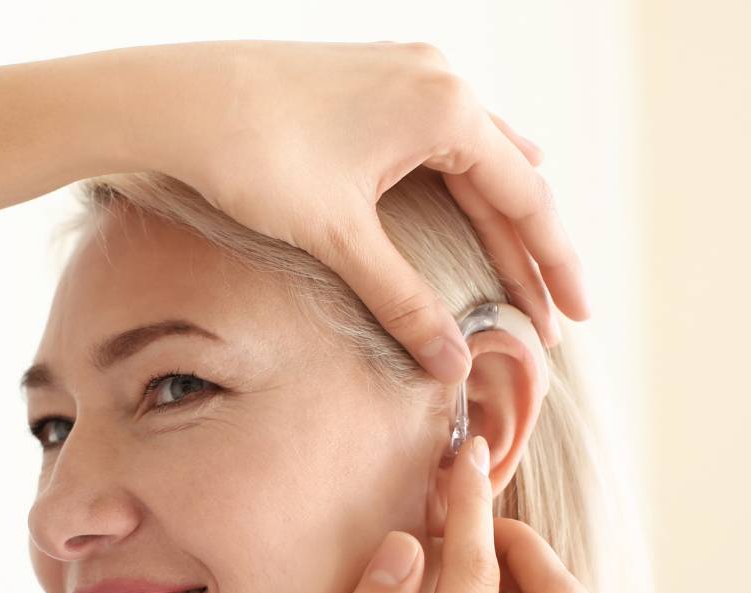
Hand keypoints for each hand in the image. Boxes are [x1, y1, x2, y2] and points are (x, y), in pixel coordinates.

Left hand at [141, 41, 588, 379]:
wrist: (175, 100)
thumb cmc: (253, 157)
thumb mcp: (338, 237)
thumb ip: (402, 300)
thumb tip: (453, 365)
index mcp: (446, 109)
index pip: (526, 200)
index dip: (553, 267)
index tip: (575, 318)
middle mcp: (437, 78)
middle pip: (506, 179)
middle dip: (526, 253)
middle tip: (548, 318)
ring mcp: (404, 70)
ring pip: (475, 155)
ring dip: (496, 217)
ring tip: (525, 269)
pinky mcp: (370, 78)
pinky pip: (439, 134)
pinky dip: (462, 178)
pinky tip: (474, 189)